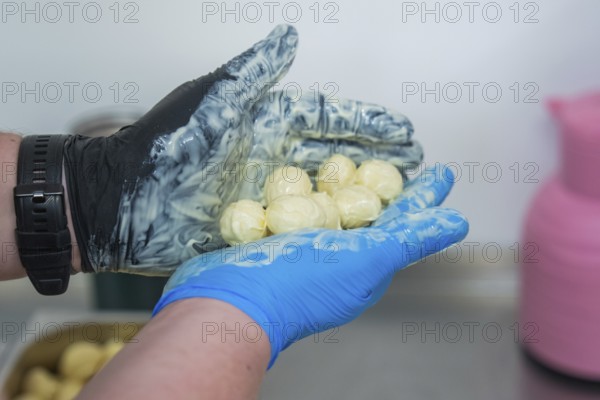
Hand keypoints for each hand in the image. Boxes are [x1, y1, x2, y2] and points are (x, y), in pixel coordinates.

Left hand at [63, 24, 421, 274]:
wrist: (122, 205)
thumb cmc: (162, 151)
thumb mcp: (210, 103)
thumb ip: (252, 73)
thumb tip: (290, 35)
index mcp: (266, 122)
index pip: (329, 118)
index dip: (370, 124)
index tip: (405, 132)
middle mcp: (273, 157)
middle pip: (338, 156)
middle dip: (379, 161)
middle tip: (416, 168)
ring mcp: (269, 194)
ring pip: (327, 193)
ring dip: (363, 197)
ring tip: (401, 202)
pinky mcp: (259, 226)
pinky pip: (304, 227)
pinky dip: (333, 230)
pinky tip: (358, 237)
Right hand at [152, 165, 468, 367]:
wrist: (229, 299)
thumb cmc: (298, 284)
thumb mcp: (366, 260)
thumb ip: (409, 239)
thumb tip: (457, 223)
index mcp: (365, 263)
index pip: (405, 221)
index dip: (425, 196)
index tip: (443, 172)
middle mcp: (338, 255)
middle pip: (371, 210)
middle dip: (388, 185)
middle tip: (403, 160)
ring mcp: (304, 246)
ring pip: (333, 206)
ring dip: (347, 182)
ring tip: (362, 160)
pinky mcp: (273, 235)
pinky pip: (297, 205)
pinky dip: (306, 186)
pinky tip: (307, 170)